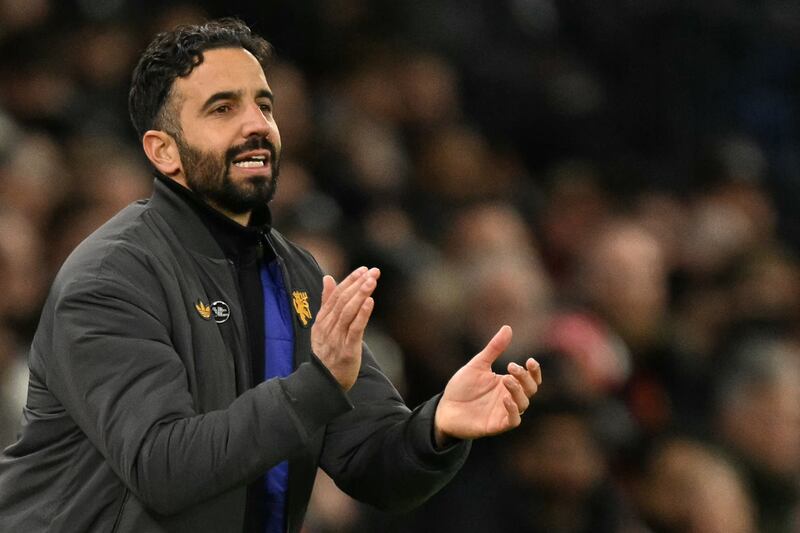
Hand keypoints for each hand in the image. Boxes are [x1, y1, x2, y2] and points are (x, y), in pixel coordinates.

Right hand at [311, 266, 379, 390]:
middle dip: (358, 284)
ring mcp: (336, 339)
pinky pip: (355, 329)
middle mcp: (327, 328)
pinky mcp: (346, 350)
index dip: (349, 281)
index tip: (363, 270)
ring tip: (372, 281)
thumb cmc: (327, 354)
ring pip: (348, 312)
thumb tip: (328, 278)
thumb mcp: (323, 327)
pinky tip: (370, 302)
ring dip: (361, 294)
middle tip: (373, 271)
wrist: (323, 384)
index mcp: (321, 321)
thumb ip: (326, 302)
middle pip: (342, 301)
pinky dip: (362, 314)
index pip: (335, 296)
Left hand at [433, 325, 541, 446]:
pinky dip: (513, 410)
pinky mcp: (496, 425)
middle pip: (530, 389)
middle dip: (525, 377)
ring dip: (518, 390)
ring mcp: (503, 412)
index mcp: (507, 383)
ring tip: (506, 378)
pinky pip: (513, 420)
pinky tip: (505, 398)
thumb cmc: (461, 387)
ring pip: (523, 404)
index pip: (530, 379)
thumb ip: (494, 349)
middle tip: (511, 367)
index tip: (530, 361)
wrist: (444, 408)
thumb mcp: (478, 365)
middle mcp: (509, 398)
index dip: (534, 371)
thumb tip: (508, 327)